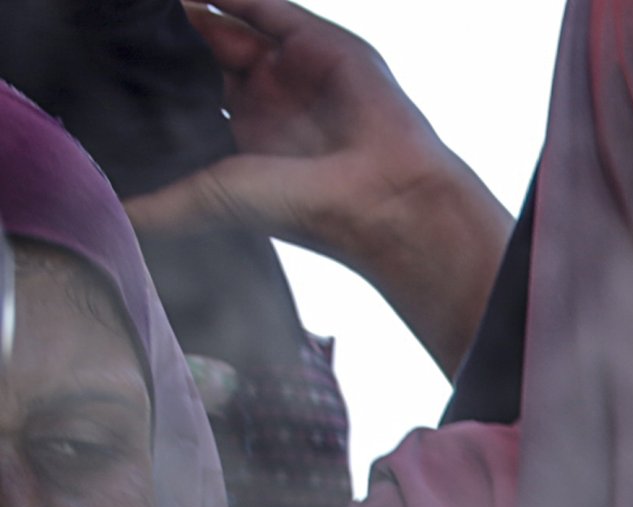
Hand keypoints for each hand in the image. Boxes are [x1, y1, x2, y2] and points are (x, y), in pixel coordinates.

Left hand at [122, 0, 508, 375]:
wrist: (383, 200)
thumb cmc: (307, 208)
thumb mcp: (212, 201)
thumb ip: (163, 205)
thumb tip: (110, 218)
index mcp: (248, 136)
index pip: (191, 89)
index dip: (155, 71)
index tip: (109, 56)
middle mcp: (272, 98)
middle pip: (207, 50)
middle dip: (168, 36)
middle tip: (119, 21)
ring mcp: (297, 68)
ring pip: (233, 22)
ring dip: (191, 10)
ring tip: (146, 4)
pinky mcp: (319, 42)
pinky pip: (265, 5)